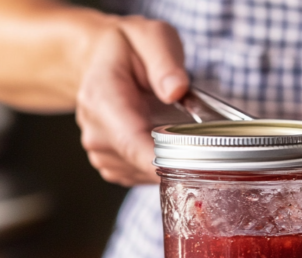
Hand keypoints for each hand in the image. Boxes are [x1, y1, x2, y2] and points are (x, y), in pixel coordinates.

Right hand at [76, 16, 188, 186]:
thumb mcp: (151, 37)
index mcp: (102, 99)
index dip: (162, 161)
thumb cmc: (129, 49)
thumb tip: (175, 90)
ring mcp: (100, 152)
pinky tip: (163, 142)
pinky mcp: (110, 165)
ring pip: (144, 173)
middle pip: (142, 163)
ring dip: (169, 161)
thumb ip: (164, 61)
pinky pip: (140, 176)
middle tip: (204, 140)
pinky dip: (158, 165)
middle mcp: (96, 131)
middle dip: (177, 158)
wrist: (101, 60)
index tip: (193, 166)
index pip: (131, 142)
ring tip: (177, 130)